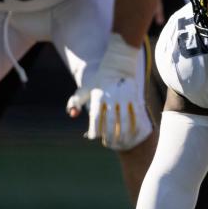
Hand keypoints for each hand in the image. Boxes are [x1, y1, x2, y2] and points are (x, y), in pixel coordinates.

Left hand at [66, 34, 150, 149]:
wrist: (119, 65)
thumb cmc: (99, 81)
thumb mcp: (86, 89)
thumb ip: (76, 101)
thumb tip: (71, 115)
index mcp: (98, 94)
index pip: (95, 116)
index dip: (94, 128)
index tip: (92, 137)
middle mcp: (111, 95)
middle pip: (110, 120)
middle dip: (109, 135)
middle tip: (108, 144)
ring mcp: (124, 96)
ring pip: (124, 119)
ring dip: (122, 134)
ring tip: (120, 142)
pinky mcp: (135, 96)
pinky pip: (136, 115)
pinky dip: (134, 126)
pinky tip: (132, 135)